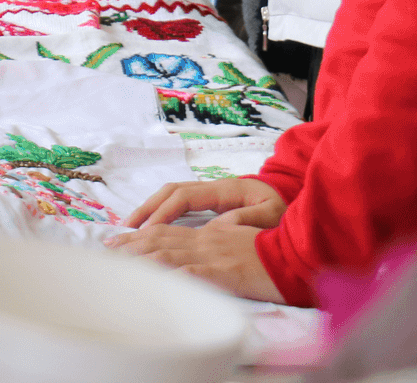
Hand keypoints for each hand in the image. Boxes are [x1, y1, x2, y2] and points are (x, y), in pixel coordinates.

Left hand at [105, 221, 284, 303]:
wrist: (298, 256)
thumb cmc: (273, 251)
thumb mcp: (241, 239)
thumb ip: (219, 239)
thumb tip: (200, 245)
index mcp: (209, 233)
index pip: (167, 230)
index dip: (140, 233)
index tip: (119, 239)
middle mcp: (206, 240)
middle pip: (160, 238)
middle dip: (130, 244)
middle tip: (107, 250)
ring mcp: (213, 255)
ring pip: (168, 252)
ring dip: (139, 257)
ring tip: (118, 262)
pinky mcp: (224, 273)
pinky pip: (192, 273)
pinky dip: (170, 275)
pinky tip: (153, 279)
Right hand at [121, 176, 285, 229]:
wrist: (289, 194)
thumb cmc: (282, 206)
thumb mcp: (274, 213)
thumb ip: (250, 218)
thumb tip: (221, 225)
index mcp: (223, 190)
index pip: (184, 198)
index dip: (164, 212)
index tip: (148, 230)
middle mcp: (210, 188)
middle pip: (170, 192)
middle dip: (147, 209)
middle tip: (127, 229)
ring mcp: (207, 193)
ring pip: (170, 196)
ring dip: (149, 210)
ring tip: (131, 229)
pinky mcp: (208, 202)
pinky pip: (176, 203)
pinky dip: (159, 212)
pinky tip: (150, 228)